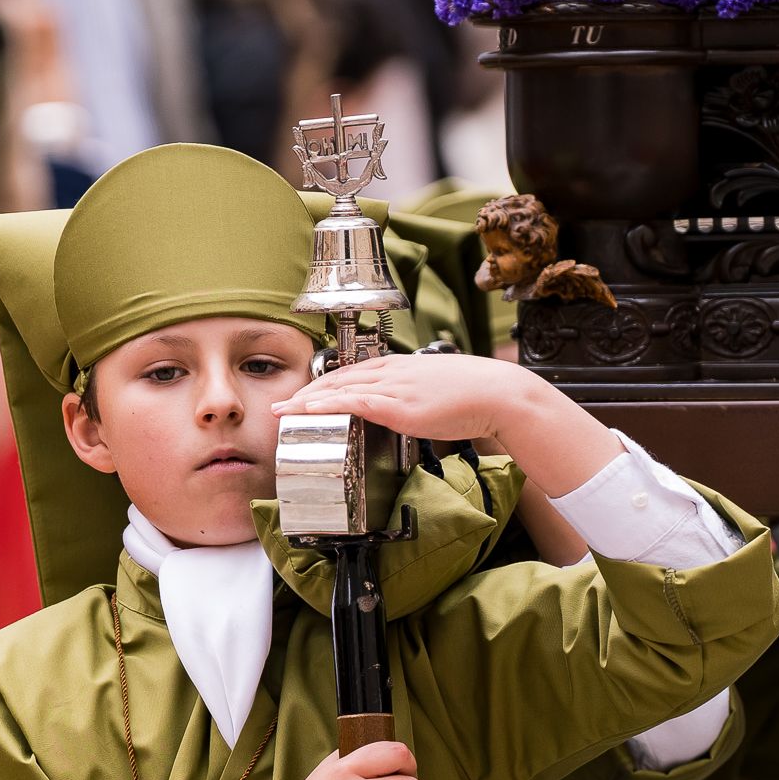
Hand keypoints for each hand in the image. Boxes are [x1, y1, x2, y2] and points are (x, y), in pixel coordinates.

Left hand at [273, 351, 527, 444]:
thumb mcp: (435, 390)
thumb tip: (408, 410)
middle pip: (338, 379)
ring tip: (283, 412)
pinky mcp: (401, 407)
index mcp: (398, 367)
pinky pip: (357, 403)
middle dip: (306, 393)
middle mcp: (391, 373)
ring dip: (308, 401)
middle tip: (280, 406)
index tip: (303, 397)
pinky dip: (331, 405)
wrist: (498, 392)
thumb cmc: (474, 393)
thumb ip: (414, 397)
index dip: (322, 386)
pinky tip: (312, 410)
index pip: (350, 374)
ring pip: (341, 390)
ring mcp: (395, 389)